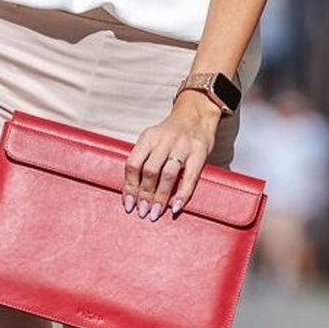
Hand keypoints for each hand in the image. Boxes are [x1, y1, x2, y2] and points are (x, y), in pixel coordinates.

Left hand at [122, 92, 220, 220]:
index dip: (129, 186)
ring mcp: (183, 146)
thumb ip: (143, 158)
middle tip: (142, 212)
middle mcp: (164, 140)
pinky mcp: (199, 152)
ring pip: (168, 175)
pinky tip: (175, 207)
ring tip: (155, 213)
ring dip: (160, 197)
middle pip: (150, 171)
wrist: (196, 115)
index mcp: (148, 137)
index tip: (128, 204)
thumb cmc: (171, 134)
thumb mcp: (153, 139)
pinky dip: (182, 194)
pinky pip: (190, 177)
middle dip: (144, 195)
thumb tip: (132, 190)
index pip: (133, 163)